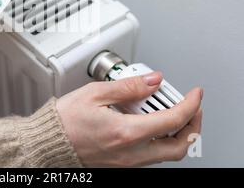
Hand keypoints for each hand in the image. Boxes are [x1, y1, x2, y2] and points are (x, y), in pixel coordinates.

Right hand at [56, 72, 202, 166]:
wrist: (48, 143)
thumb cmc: (65, 121)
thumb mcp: (95, 93)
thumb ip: (129, 86)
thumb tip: (153, 80)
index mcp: (126, 133)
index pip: (173, 120)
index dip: (191, 104)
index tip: (195, 94)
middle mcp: (131, 152)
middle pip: (180, 146)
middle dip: (193, 125)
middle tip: (192, 108)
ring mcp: (128, 162)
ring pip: (168, 154)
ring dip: (178, 133)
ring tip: (171, 111)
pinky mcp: (123, 164)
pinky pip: (152, 155)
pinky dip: (161, 139)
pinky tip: (151, 122)